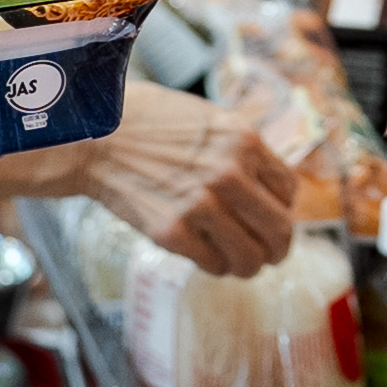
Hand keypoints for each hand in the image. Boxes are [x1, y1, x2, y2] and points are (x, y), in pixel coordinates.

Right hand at [73, 81, 302, 276]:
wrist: (97, 138)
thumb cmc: (151, 123)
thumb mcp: (210, 120)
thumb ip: (242, 151)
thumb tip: (270, 188)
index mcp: (244, 141)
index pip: (289, 191)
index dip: (282, 208)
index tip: (271, 216)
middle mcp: (229, 174)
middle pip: (279, 230)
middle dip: (277, 247)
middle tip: (269, 253)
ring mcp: (201, 205)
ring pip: (250, 257)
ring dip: (248, 265)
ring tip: (239, 262)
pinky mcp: (173, 233)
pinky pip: (215, 266)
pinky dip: (215, 266)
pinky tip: (205, 254)